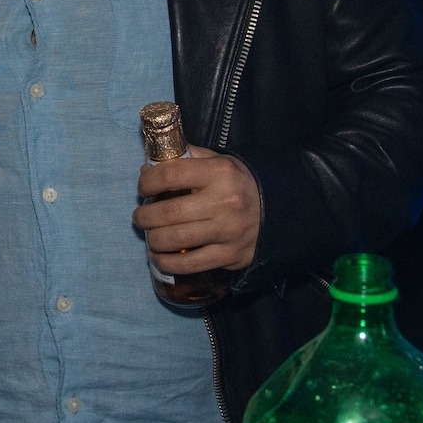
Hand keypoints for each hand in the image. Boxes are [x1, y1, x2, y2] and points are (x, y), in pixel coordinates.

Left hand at [132, 149, 259, 274]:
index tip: (143, 188)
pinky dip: (168, 262)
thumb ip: (187, 158)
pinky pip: (190, 264)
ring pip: (176, 239)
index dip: (147, 183)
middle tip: (140, 217)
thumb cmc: (240, 183)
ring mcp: (228, 231)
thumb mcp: (219, 161)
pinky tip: (159, 257)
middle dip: (145, 216)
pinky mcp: (230, 256)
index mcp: (219, 173)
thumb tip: (149, 167)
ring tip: (150, 236)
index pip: (170, 175)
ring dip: (153, 240)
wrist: (282, 209)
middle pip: (169, 212)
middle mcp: (224, 202)